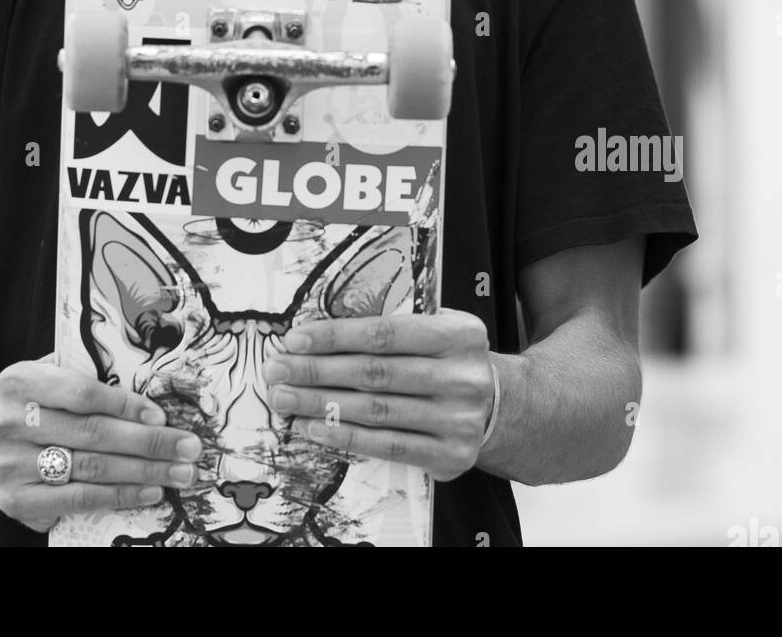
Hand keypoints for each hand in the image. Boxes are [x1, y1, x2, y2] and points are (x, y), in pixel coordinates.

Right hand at [0, 358, 202, 531]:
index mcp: (19, 380)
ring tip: (178, 473)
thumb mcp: (54, 377)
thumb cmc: (39, 405)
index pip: (82, 393)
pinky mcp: (16, 500)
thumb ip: (91, 377)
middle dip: (148, 442)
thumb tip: (155, 393)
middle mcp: (7, 422)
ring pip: (90, 469)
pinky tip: (148, 491)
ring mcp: (9, 465)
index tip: (162, 416)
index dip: (126, 405)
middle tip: (188, 448)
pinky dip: (118, 496)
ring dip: (143, 472)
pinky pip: (77, 499)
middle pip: (92, 433)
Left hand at [261, 310, 494, 481]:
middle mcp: (461, 377)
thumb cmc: (452, 360)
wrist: (504, 407)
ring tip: (286, 398)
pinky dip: (345, 436)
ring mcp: (457, 420)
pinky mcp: (449, 456)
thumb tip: (324, 332)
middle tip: (277, 370)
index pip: (385, 333)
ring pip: (375, 412)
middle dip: (317, 371)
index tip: (296, 339)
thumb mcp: (441, 328)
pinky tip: (315, 428)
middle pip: (374, 374)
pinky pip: (386, 446)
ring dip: (322, 405)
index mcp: (459, 334)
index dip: (336, 336)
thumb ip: (397, 325)